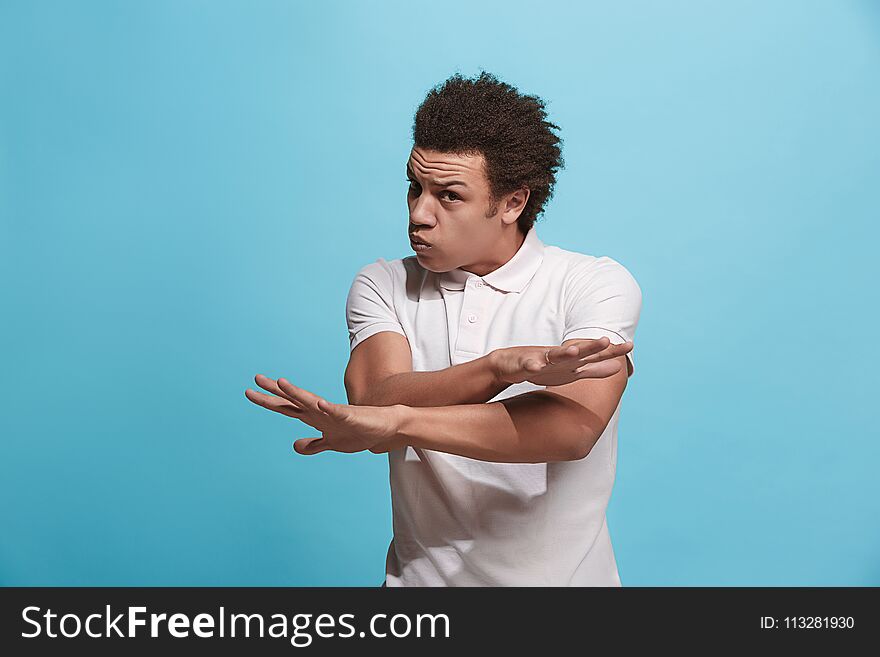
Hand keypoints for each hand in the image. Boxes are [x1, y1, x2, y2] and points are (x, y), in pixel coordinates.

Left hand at [245, 374, 405, 455]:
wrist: (385, 427)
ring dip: (296, 393)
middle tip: (256, 378)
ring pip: (311, 401)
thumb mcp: (331, 442)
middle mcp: (320, 411)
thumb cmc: (359, 432)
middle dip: (275, 390)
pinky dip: (327, 408)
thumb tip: (295, 446)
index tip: (250, 392)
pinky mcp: (350, 416)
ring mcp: (334, 412)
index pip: (287, 407)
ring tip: (282, 383)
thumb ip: (313, 444)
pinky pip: (337, 412)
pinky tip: (319, 403)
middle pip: (293, 399)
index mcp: (314, 417)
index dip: (269, 401)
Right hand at [490, 337, 632, 385]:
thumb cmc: (545, 368)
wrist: (511, 365)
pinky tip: (537, 367)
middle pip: (579, 351)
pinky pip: (529, 365)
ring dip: (565, 352)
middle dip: (591, 346)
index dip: (611, 351)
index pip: (595, 355)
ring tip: (574, 350)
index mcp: (573, 361)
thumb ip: (595, 369)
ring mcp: (542, 359)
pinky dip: (533, 365)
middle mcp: (560, 357)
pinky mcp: (526, 364)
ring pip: (555, 355)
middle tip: (606, 340)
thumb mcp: (573, 372)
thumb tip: (618, 367)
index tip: (630, 345)